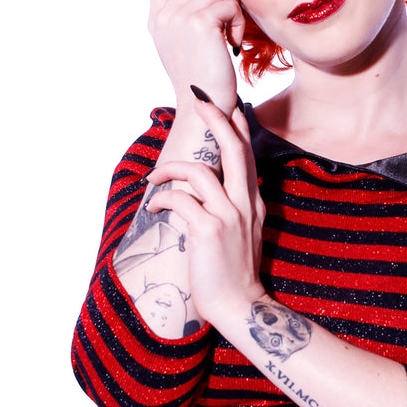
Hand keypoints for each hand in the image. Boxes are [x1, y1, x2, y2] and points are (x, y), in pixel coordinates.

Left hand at [144, 96, 265, 324]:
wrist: (240, 306)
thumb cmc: (233, 274)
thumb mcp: (240, 235)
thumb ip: (227, 210)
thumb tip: (198, 194)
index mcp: (253, 203)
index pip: (248, 156)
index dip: (239, 127)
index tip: (229, 105)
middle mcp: (245, 204)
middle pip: (233, 149)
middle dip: (216, 119)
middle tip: (199, 100)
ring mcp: (228, 215)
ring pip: (198, 171)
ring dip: (169, 169)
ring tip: (154, 178)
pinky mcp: (208, 229)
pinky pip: (179, 199)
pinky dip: (161, 199)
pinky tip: (153, 209)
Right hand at [148, 0, 244, 115]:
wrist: (203, 106)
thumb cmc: (202, 79)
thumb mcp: (184, 43)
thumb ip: (186, 15)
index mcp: (157, 20)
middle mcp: (163, 16)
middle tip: (230, 17)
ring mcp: (178, 18)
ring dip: (233, 8)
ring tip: (231, 35)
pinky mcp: (199, 23)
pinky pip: (228, 3)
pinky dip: (237, 21)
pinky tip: (233, 43)